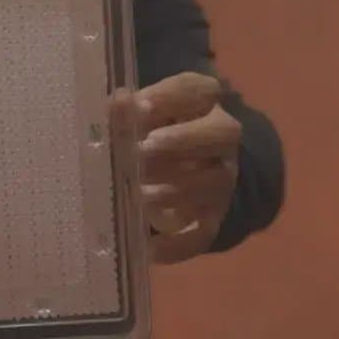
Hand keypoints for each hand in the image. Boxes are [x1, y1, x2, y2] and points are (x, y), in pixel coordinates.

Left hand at [111, 72, 240, 263]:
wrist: (176, 172)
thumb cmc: (149, 132)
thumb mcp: (138, 118)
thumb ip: (126, 111)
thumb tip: (117, 100)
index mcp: (201, 102)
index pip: (198, 89)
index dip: (170, 96)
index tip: (139, 107)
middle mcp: (221, 138)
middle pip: (222, 132)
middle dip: (183, 140)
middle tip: (143, 149)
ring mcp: (222, 178)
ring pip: (214, 182)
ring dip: (176, 189)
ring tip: (138, 195)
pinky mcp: (213, 216)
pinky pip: (205, 232)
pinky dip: (179, 245)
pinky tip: (149, 249)